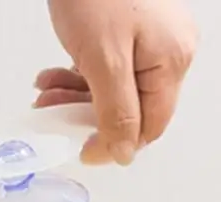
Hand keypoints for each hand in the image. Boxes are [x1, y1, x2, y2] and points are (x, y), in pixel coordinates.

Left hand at [39, 0, 197, 165]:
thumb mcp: (104, 61)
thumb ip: (116, 112)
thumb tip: (124, 152)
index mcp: (172, 61)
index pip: (149, 128)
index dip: (114, 144)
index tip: (82, 149)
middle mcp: (169, 51)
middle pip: (131, 109)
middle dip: (88, 117)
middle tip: (56, 114)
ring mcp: (151, 39)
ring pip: (114, 92)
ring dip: (77, 99)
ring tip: (47, 94)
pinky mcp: (130, 30)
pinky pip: (108, 69)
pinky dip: (79, 78)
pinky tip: (53, 76)